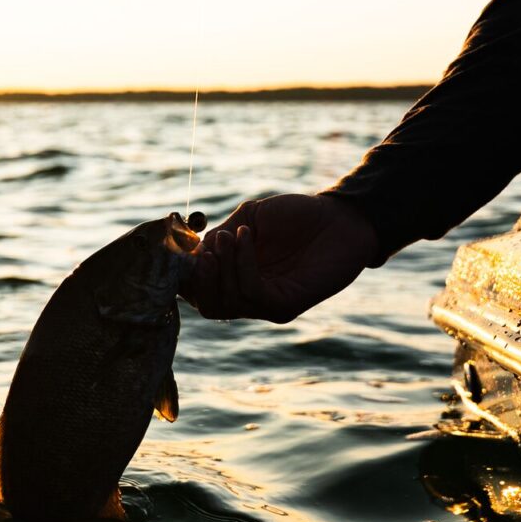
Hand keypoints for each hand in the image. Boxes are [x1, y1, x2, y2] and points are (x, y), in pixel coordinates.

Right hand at [183, 194, 379, 322]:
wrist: (340, 217)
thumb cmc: (296, 216)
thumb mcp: (247, 219)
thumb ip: (218, 236)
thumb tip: (189, 252)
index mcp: (235, 277)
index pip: (198, 290)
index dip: (185, 274)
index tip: (180, 248)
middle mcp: (248, 295)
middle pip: (207, 304)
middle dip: (199, 277)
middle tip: (205, 249)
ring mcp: (267, 303)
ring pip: (226, 302)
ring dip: (221, 266)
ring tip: (230, 236)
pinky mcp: (286, 305)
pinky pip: (252, 293)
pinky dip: (242, 265)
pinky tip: (245, 238)